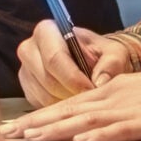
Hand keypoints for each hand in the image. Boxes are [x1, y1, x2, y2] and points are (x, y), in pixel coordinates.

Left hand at [6, 52, 140, 140]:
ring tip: (33, 139)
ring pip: (85, 119)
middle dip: (35, 124)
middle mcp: (111, 96)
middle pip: (66, 110)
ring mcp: (128, 109)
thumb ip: (110, 106)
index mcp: (107, 90)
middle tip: (8, 136)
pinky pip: (119, 129)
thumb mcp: (133, 94)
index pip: (64, 104)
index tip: (14, 127)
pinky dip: (99, 135)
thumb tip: (86, 125)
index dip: (37, 116)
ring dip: (57, 130)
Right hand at [15, 20, 132, 106]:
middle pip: (47, 80)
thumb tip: (100, 82)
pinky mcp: (28, 91)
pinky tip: (75, 103)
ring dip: (68, 103)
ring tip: (86, 98)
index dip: (74, 78)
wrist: (94, 63)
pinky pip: (42, 106)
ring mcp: (25, 72)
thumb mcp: (114, 53)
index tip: (93, 89)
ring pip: (44, 96)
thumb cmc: (102, 54)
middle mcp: (29, 49)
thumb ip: (112, 64)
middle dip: (72, 92)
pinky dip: (61, 109)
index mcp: (47, 31)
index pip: (54, 58)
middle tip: (92, 97)